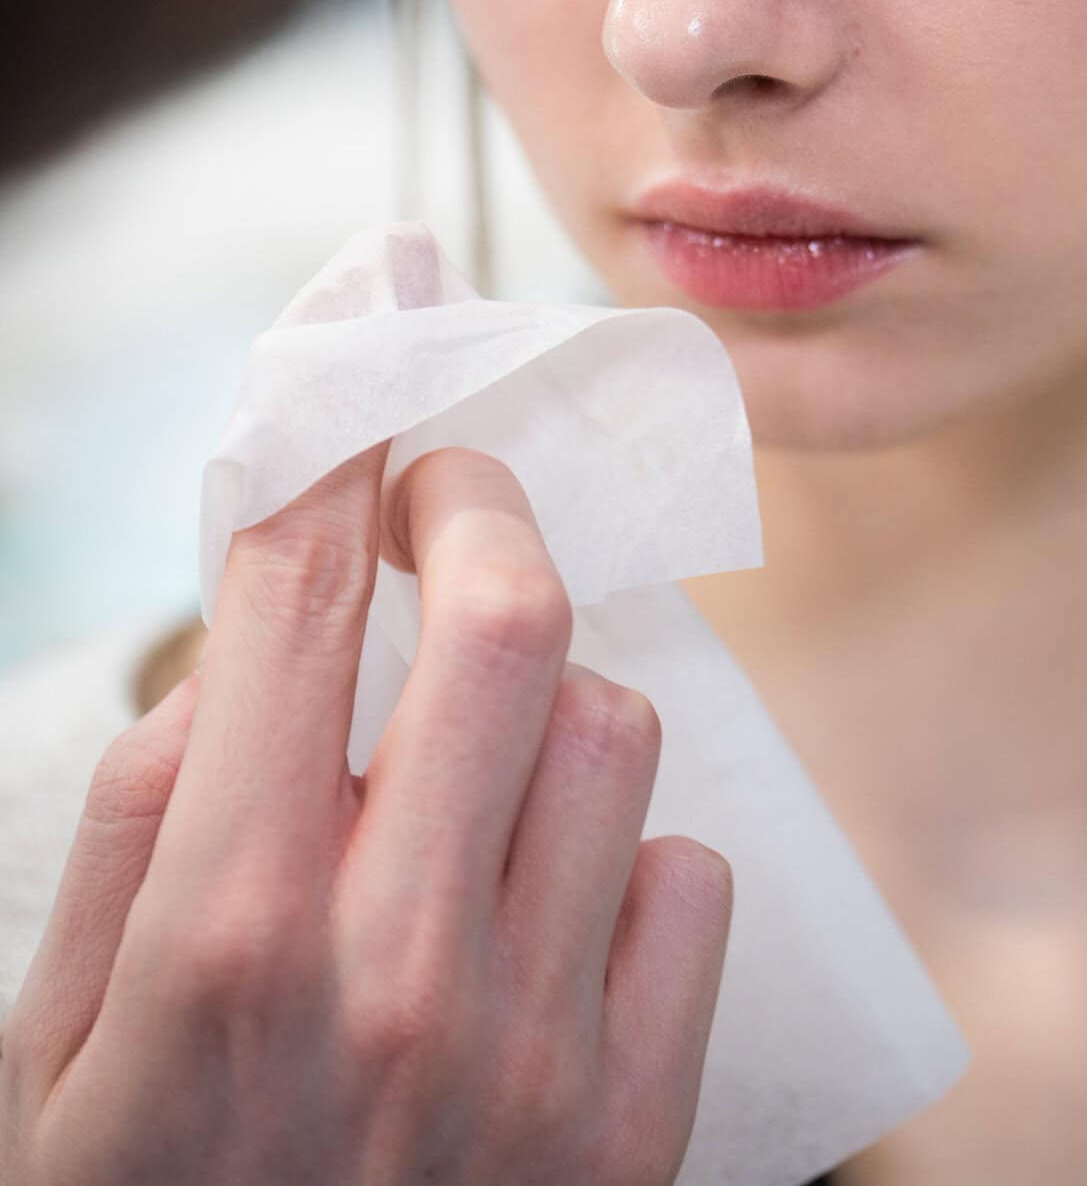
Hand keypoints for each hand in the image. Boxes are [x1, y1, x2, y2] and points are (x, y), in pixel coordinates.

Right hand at [0, 443, 731, 1182]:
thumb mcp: (46, 1055)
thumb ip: (134, 832)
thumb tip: (242, 659)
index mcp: (222, 932)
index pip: (295, 587)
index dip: (333, 419)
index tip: (367, 315)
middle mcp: (394, 968)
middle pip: (506, 611)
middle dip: (477, 503)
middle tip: (448, 495)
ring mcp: (532, 1048)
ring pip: (613, 726)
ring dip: (545, 705)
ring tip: (478, 765)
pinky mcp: (632, 1127)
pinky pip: (689, 883)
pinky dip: (630, 862)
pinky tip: (551, 912)